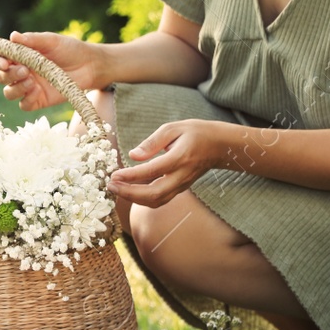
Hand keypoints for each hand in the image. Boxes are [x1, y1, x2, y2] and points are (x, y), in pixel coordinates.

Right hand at [0, 30, 107, 111]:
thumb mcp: (51, 41)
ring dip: (16, 87)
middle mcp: (21, 72)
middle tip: (24, 70)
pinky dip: (26, 99)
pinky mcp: (39, 100)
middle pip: (2, 77)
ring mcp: (29, 87)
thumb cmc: (70, 49)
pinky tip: (37, 90)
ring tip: (32, 80)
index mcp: (20, 56)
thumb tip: (13, 36)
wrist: (90, 65)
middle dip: (8, 74)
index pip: (0, 59)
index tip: (4, 62)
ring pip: (10, 92)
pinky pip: (24, 105)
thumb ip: (32, 40)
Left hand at [107, 118, 230, 207]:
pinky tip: (129, 191)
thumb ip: (152, 142)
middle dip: (130, 193)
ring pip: (157, 201)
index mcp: (180, 158)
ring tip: (116, 188)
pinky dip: (143, 199)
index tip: (114, 175)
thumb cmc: (195, 133)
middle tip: (111, 185)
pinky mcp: (180, 189)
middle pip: (154, 193)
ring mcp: (182, 185)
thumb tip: (132, 155)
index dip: (131, 176)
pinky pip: (160, 200)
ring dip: (134, 199)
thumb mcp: (173, 128)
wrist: (219, 145)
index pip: (152, 171)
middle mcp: (181, 175)